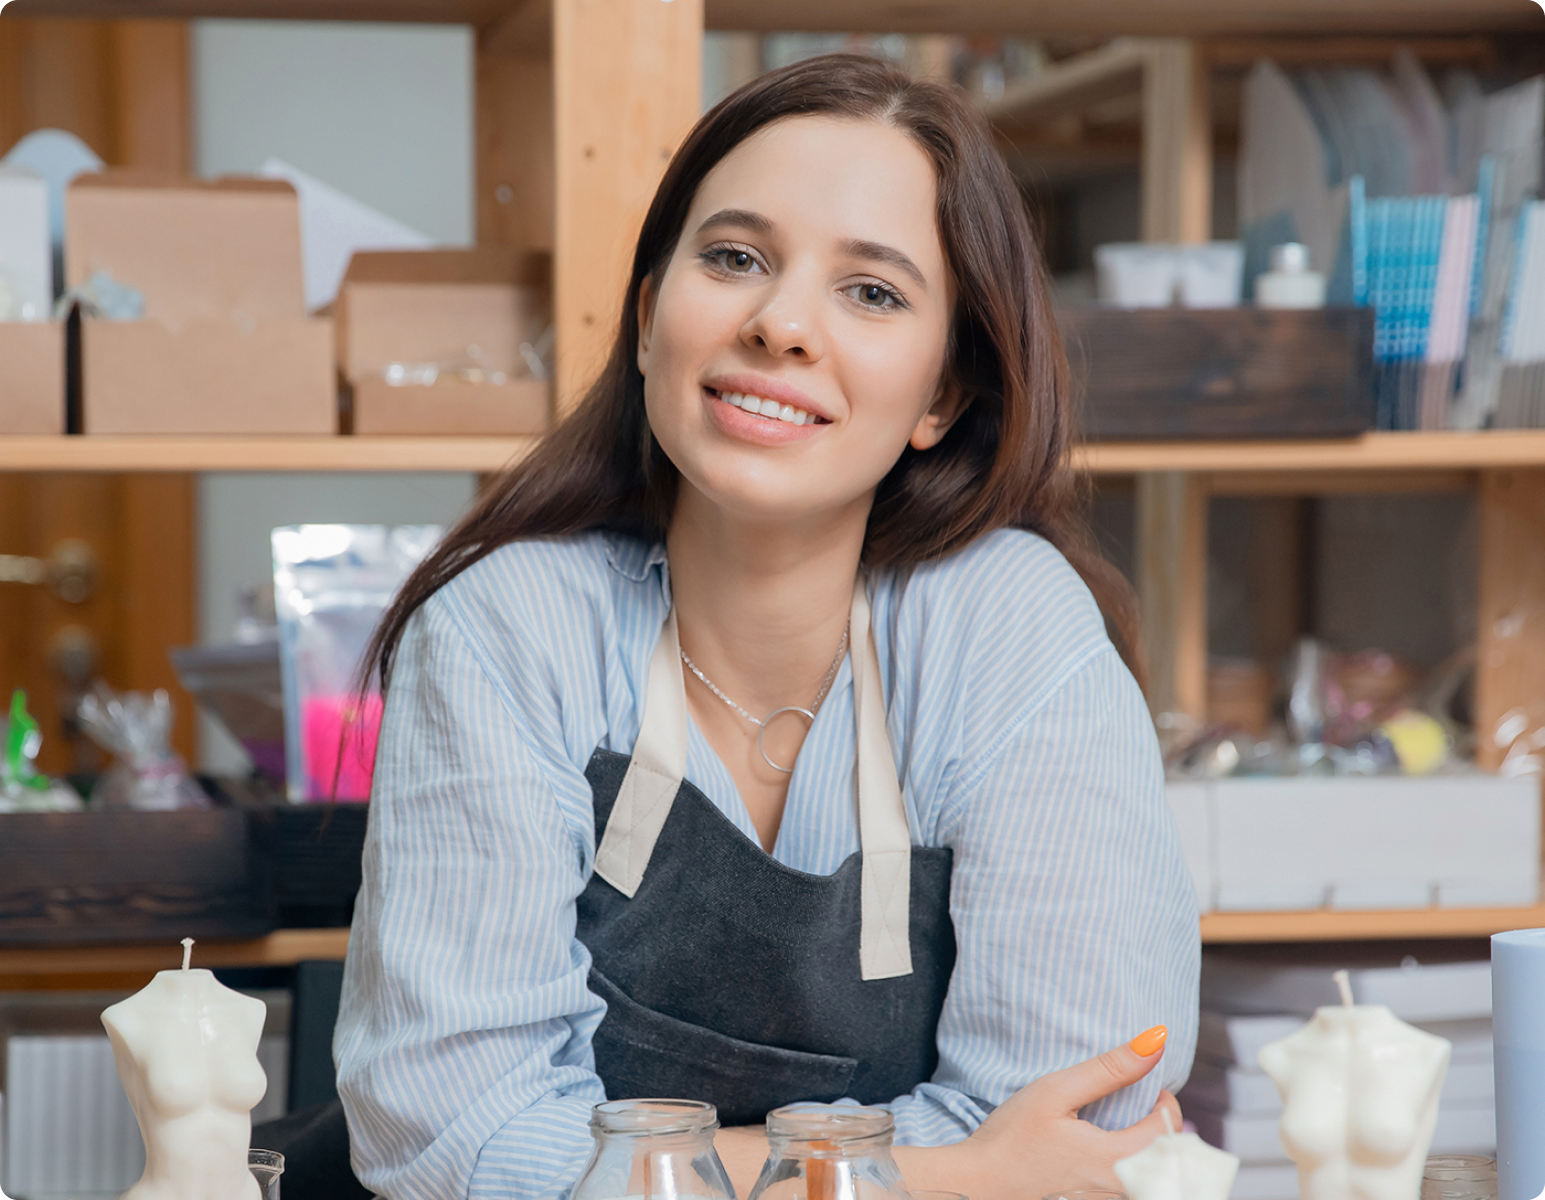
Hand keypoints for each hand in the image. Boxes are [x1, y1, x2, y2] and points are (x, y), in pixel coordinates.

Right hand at [899, 1026, 1179, 1199]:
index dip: (1162, 1099)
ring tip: (1118, 1123)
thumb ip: (1109, 1070)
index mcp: (1118, 1160)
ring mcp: (1106, 1199)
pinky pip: (1129, 1181)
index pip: (1169, 1127)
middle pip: (1167, 1153)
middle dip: (1158, 1123)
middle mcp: (1121, 1187)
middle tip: (1134, 1102)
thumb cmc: (1011, 1138)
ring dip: (1146, 1144)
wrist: (979, 1185)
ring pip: (1151, 1170)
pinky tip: (1100, 1149)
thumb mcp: (1056, 1092)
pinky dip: (1129, 1162)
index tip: (1141, 1085)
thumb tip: (1154, 1042)